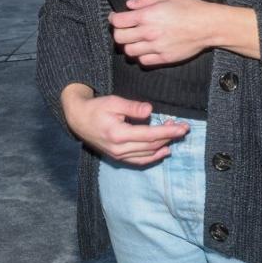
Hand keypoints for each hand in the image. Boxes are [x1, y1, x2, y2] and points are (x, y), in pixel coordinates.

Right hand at [60, 83, 188, 163]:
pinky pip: (139, 160)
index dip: (168, 131)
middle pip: (151, 145)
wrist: (78, 119)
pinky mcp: (117, 157)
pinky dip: (153, 157)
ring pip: (147, 154)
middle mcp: (119, 149)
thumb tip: (150, 111)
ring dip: (164, 145)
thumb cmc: (96, 108)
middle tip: (183, 128)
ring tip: (175, 136)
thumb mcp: (113, 102)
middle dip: (169, 137)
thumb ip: (132, 107)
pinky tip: (164, 151)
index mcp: (118, 134)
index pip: (150, 135)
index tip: (182, 127)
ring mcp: (118, 155)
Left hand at [110, 0, 259, 64]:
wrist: (208, 26)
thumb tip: (129, 5)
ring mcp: (156, 47)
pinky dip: (141, 56)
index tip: (116, 17)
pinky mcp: (164, 58)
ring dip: (129, 45)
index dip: (114, 19)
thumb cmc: (189, 7)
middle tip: (124, 29)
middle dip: (119, 33)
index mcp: (147, 16)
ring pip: (129, 52)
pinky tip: (146, 48)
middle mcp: (149, 33)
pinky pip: (143, 61)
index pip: (118, 22)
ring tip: (135, 40)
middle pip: (119, 38)